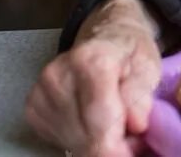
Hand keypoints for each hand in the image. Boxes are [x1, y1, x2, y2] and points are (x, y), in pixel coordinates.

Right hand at [24, 0, 163, 156]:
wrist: (104, 34)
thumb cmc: (130, 51)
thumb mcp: (148, 66)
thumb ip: (142, 95)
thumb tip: (136, 125)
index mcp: (92, 61)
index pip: (101, 120)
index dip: (118, 146)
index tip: (132, 152)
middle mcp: (59, 76)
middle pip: (85, 135)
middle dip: (110, 146)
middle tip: (131, 140)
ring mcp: (41, 92)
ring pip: (72, 140)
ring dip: (96, 143)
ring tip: (115, 127)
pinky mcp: (32, 107)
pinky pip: (59, 137)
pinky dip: (81, 138)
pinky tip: (94, 123)